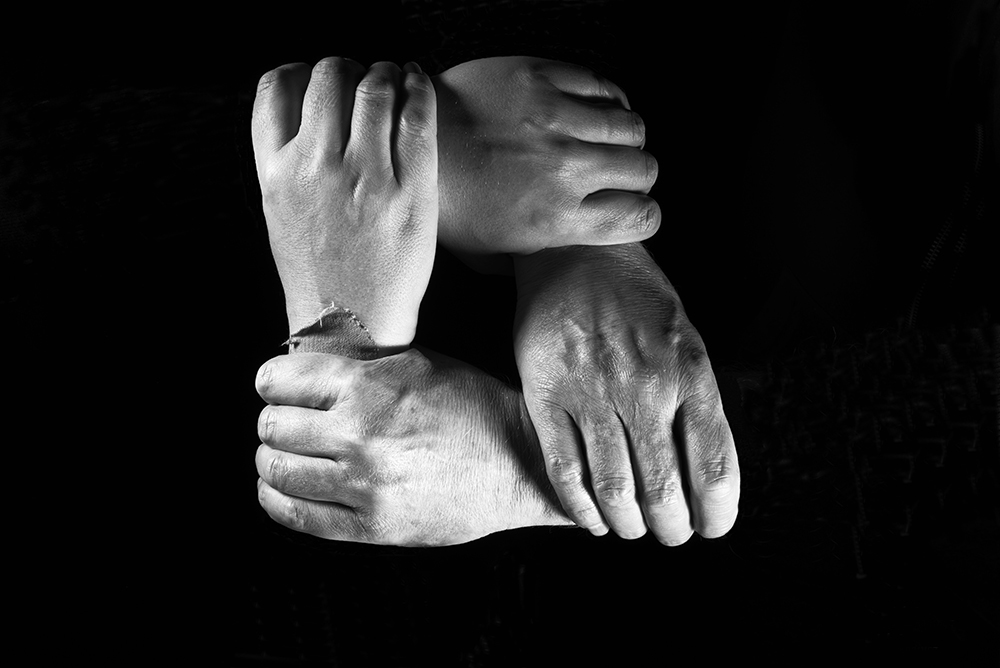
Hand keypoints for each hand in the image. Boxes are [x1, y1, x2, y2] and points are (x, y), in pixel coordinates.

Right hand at [251, 58, 437, 346]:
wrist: (350, 327)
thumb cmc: (318, 273)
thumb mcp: (279, 213)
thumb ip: (288, 160)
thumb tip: (311, 112)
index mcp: (275, 172)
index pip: (276, 86)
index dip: (301, 71)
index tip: (318, 79)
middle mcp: (315, 166)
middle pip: (327, 75)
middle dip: (347, 67)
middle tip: (364, 78)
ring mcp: (364, 176)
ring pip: (373, 86)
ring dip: (386, 71)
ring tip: (395, 78)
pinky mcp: (410, 189)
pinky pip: (416, 115)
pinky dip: (418, 88)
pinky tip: (419, 84)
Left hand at [254, 349, 573, 546]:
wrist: (521, 463)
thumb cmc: (475, 407)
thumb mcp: (420, 364)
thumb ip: (362, 366)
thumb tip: (308, 369)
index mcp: (370, 386)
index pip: (278, 380)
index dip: (271, 381)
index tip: (275, 387)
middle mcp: (360, 434)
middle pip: (271, 426)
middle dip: (273, 420)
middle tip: (284, 421)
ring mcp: (365, 484)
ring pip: (276, 470)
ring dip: (271, 459)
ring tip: (283, 454)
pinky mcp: (372, 526)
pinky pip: (297, 515)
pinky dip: (276, 499)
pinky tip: (281, 489)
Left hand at [433, 56, 659, 271]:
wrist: (404, 143)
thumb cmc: (444, 204)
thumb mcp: (488, 256)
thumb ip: (533, 263)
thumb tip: (562, 264)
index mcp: (556, 219)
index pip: (642, 217)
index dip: (642, 214)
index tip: (630, 209)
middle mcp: (563, 169)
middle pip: (645, 169)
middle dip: (637, 176)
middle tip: (617, 175)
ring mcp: (553, 119)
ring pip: (632, 125)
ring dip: (626, 137)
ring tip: (606, 142)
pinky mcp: (539, 78)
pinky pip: (604, 86)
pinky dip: (609, 100)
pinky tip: (592, 110)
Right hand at [513, 244, 739, 543]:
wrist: (575, 251)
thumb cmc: (639, 299)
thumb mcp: (687, 339)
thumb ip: (696, 402)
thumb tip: (705, 476)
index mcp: (691, 373)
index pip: (716, 469)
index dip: (717, 514)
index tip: (711, 526)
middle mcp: (644, 385)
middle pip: (663, 491)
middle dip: (671, 528)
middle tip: (669, 531)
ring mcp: (591, 391)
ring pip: (613, 489)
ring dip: (628, 524)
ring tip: (632, 526)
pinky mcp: (545, 393)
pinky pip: (563, 470)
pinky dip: (580, 508)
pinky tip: (592, 518)